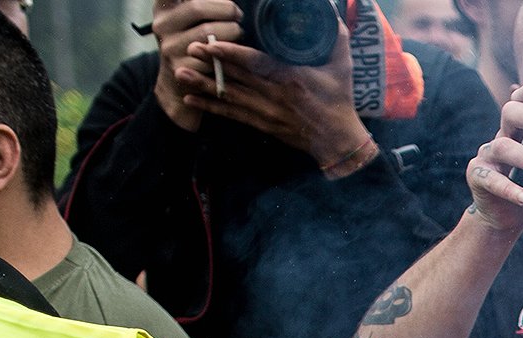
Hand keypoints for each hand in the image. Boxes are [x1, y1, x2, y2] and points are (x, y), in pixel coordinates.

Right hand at [150, 0, 243, 128]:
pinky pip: (213, 56)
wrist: (179, 81)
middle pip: (197, 8)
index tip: (218, 1)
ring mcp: (170, 48)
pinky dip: (230, 52)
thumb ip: (202, 7)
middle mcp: (162, 25)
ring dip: (232, 30)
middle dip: (226, 9)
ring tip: (238, 31)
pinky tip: (234, 50)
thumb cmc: (192, 42)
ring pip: (208, 33)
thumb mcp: (187, 19)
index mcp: (163, 8)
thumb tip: (226, 3)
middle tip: (238, 15)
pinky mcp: (183, 69)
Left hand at [176, 15, 375, 172]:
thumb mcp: (342, 65)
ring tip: (180, 73)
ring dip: (203, 85)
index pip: (255, 63)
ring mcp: (266, 112)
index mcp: (291, 77)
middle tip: (187, 49)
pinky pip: (231, 115)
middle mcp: (274, 95)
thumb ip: (336, 36)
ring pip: (229, 96)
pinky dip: (210, 108)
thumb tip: (328, 11)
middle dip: (210, 63)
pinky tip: (190, 100)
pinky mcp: (262, 124)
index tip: (211, 43)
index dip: (231, 53)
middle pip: (236, 77)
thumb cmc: (340, 99)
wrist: (339, 140)